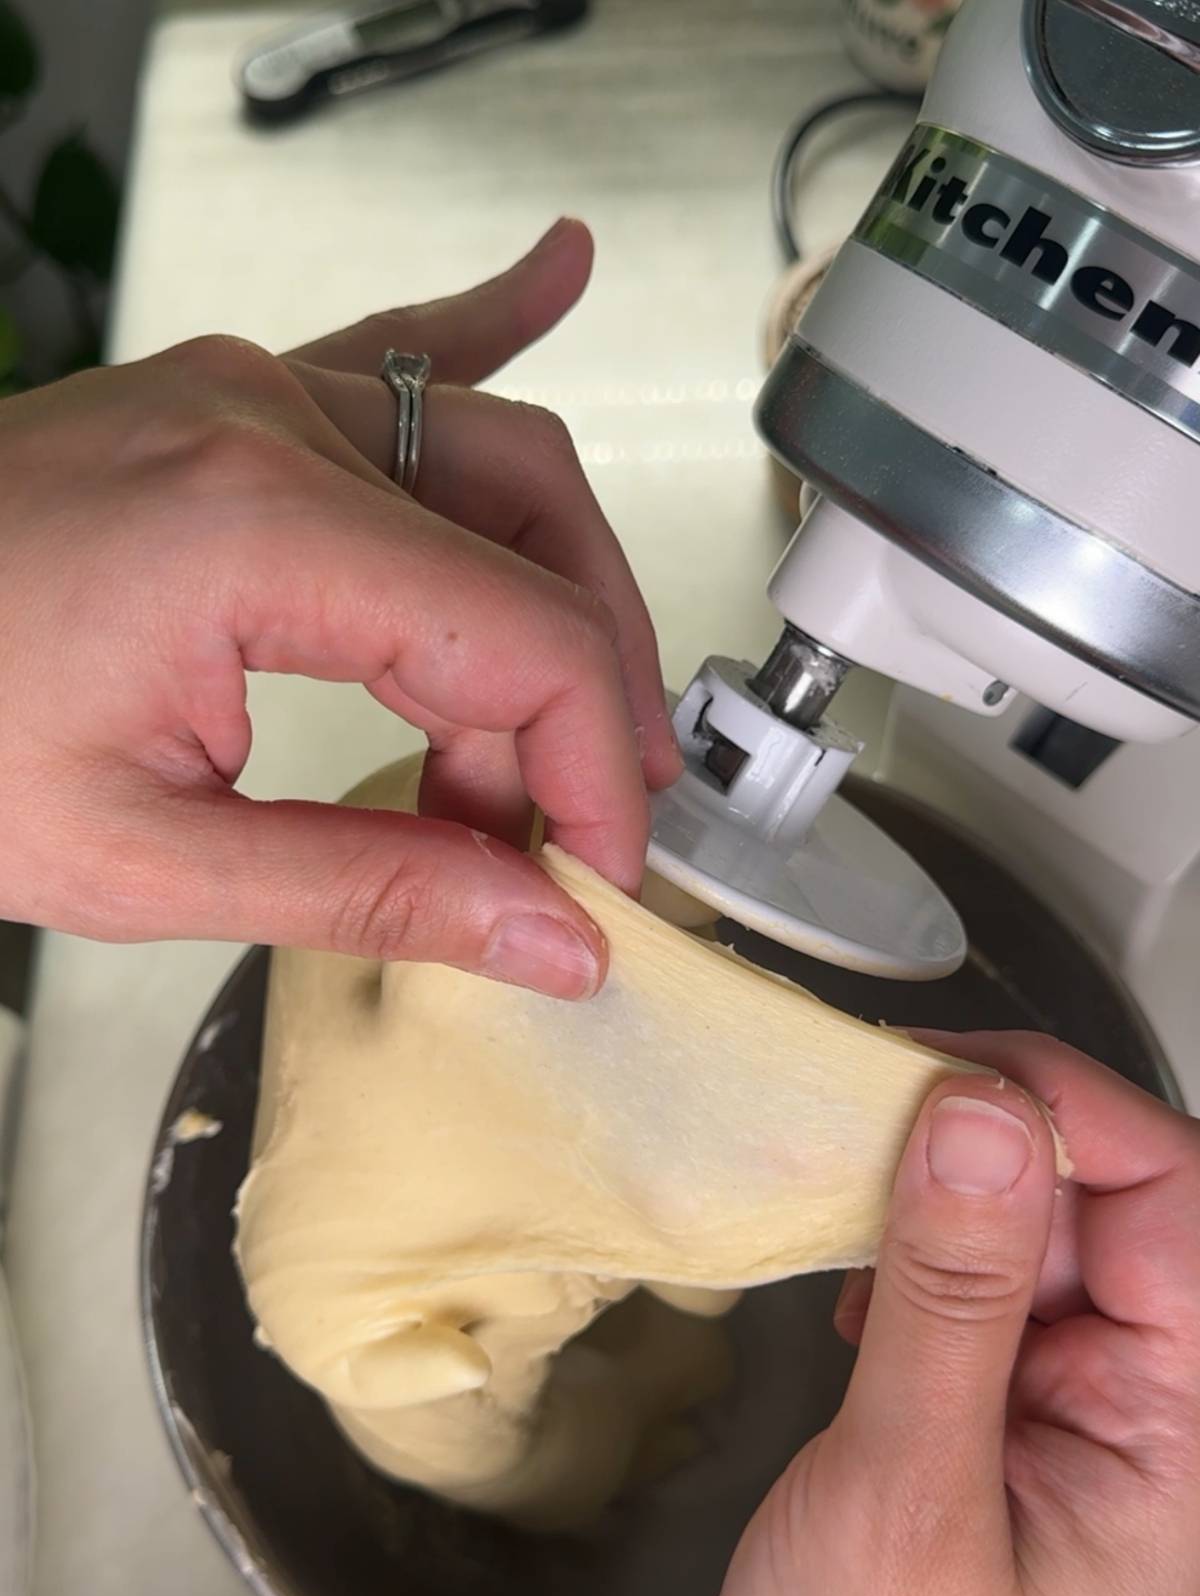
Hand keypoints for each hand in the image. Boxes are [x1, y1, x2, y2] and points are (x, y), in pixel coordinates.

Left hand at [0, 220, 679, 996]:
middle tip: (570, 830)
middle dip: (584, 701)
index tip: (597, 874)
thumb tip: (539, 933)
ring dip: (550, 601)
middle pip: (538, 537)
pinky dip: (485, 332)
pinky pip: (392, 352)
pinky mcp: (222, 403)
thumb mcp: (143, 860)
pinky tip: (550, 276)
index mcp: (256, 528)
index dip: (596, 771)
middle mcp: (268, 422)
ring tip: (538, 741)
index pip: (526, 639)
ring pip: (493, 458)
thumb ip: (370, 891)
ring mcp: (246, 393)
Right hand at [659, 1034, 1199, 1595]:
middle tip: (870, 1124)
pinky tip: (854, 1297)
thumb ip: (953, 1294)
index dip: (1074, 1116)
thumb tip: (986, 1118)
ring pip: (1027, 1234)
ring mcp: (1053, 1418)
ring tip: (849, 1213)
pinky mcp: (976, 1423)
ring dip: (937, 1198)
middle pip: (1106, 1204)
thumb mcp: (907, 1494)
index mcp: (1175, 1443)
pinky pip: (967, 1290)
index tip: (946, 1076)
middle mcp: (1135, 1418)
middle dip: (992, 1146)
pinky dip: (905, 1258)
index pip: (1178, 1208)